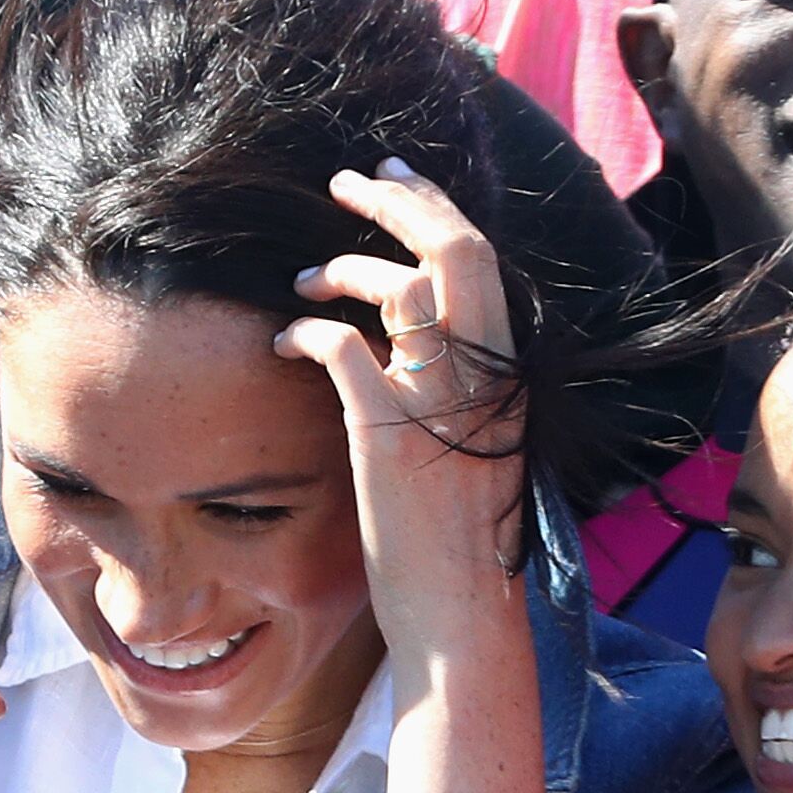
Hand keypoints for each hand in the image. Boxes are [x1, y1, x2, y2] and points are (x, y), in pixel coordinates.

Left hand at [285, 159, 534, 682]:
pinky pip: (344, 348)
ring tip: (304, 282)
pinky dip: (307, 330)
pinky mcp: (388, 433)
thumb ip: (461, 384)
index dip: (436, 208)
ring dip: (344, 268)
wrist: (461, 610)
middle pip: (453, 250)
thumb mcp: (478, 442)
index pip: (481, 260)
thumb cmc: (461, 538)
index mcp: (509, 372)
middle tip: (348, 183)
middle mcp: (484, 376)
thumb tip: (420, 336)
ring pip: (401, 287)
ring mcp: (439, 402)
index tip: (397, 181)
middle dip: (398, 203)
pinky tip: (283, 341)